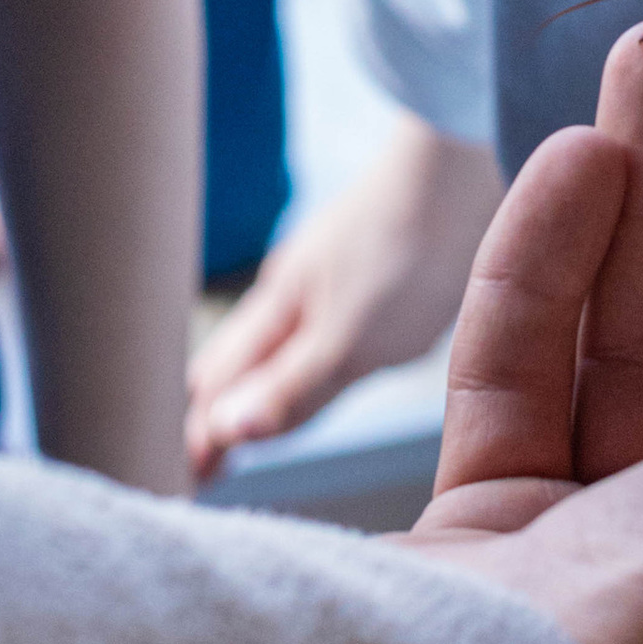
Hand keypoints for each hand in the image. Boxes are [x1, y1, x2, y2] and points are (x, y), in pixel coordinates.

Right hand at [187, 114, 502, 479]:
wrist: (464, 159)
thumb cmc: (410, 249)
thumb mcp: (352, 338)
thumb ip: (291, 388)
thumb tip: (221, 433)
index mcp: (278, 310)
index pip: (214, 385)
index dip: (196, 435)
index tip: (177, 484)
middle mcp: (293, 287)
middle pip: (233, 357)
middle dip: (211, 408)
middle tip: (197, 463)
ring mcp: (329, 268)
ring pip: (273, 334)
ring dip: (253, 378)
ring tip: (244, 420)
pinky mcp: (370, 258)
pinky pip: (315, 316)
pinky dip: (298, 352)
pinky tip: (319, 356)